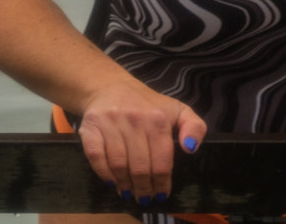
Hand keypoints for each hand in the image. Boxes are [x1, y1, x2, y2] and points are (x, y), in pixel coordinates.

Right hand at [76, 78, 206, 206]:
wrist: (110, 87)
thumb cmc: (147, 105)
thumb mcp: (177, 110)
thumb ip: (194, 127)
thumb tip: (190, 148)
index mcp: (158, 119)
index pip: (161, 161)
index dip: (162, 183)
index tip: (161, 195)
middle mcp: (134, 120)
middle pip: (140, 167)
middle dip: (143, 189)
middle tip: (144, 198)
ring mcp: (110, 123)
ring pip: (119, 165)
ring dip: (125, 184)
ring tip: (129, 192)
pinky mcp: (90, 127)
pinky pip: (96, 157)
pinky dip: (104, 173)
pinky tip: (112, 180)